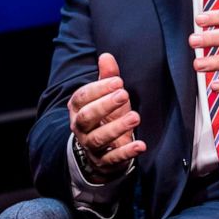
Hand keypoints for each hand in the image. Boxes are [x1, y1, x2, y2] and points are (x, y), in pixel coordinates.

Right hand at [68, 53, 146, 181]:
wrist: (101, 150)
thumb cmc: (105, 116)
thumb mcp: (106, 96)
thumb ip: (107, 77)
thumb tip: (106, 56)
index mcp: (77, 109)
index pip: (82, 97)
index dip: (99, 88)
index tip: (119, 81)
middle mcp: (80, 128)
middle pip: (87, 117)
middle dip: (105, 106)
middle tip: (124, 94)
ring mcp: (90, 146)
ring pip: (99, 138)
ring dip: (117, 127)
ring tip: (135, 117)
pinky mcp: (104, 162)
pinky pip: (113, 158)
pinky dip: (127, 152)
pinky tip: (141, 145)